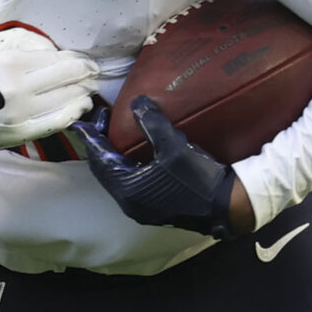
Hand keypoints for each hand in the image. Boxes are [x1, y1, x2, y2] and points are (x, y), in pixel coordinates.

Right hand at [0, 28, 99, 149]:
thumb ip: (19, 41)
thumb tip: (50, 49)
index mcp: (11, 63)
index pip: (58, 58)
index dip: (76, 58)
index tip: (83, 59)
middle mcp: (21, 88)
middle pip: (68, 77)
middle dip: (86, 73)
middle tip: (93, 71)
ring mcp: (23, 113)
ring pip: (68, 99)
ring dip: (84, 92)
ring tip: (89, 88)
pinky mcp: (21, 133)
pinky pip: (56, 122)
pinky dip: (73, 113)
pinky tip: (80, 107)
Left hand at [69, 95, 239, 237]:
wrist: (225, 207)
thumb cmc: (198, 179)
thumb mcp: (173, 146)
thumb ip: (152, 123)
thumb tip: (137, 103)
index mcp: (128, 189)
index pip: (100, 159)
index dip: (92, 138)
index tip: (86, 121)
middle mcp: (129, 202)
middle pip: (104, 171)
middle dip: (101, 147)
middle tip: (103, 124)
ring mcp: (141, 208)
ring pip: (117, 178)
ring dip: (113, 157)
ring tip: (115, 135)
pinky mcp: (153, 209)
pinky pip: (130, 184)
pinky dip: (126, 167)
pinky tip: (135, 154)